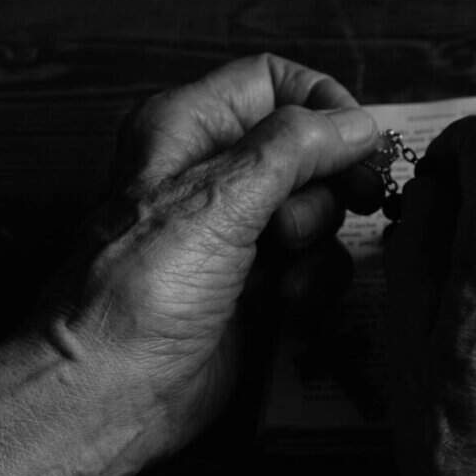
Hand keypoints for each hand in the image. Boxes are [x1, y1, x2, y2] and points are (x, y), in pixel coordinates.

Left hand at [46, 53, 378, 455]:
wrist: (116, 392)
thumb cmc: (139, 294)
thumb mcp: (219, 201)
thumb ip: (295, 149)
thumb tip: (359, 122)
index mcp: (188, 129)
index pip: (274, 82)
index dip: (322, 104)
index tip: (357, 143)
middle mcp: (216, 173)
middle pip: (311, 147)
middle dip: (329, 183)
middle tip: (347, 204)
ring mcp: (240, 230)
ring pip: (322, 208)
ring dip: (319, 241)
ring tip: (284, 268)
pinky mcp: (260, 282)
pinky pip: (318, 263)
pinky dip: (314, 282)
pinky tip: (285, 303)